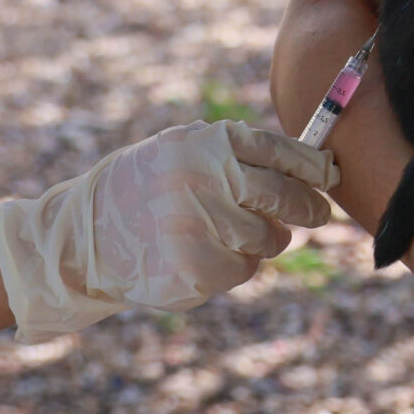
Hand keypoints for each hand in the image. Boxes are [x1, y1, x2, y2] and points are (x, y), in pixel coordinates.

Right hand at [0, 121, 337, 338]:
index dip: (314, 166)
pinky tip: (201, 255)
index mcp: (205, 144)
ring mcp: (203, 226)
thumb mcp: (179, 151)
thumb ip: (234, 153)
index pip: (280, 152)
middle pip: (287, 197)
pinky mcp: (200, 268)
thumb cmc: (142, 189)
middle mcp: (207, 180)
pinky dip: (233, 266)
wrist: (83, 238)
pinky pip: (245, 269)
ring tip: (222, 232)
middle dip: (309, 208)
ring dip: (260, 239)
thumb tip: (312, 165)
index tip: (330, 176)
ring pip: (269, 237)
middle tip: (316, 214)